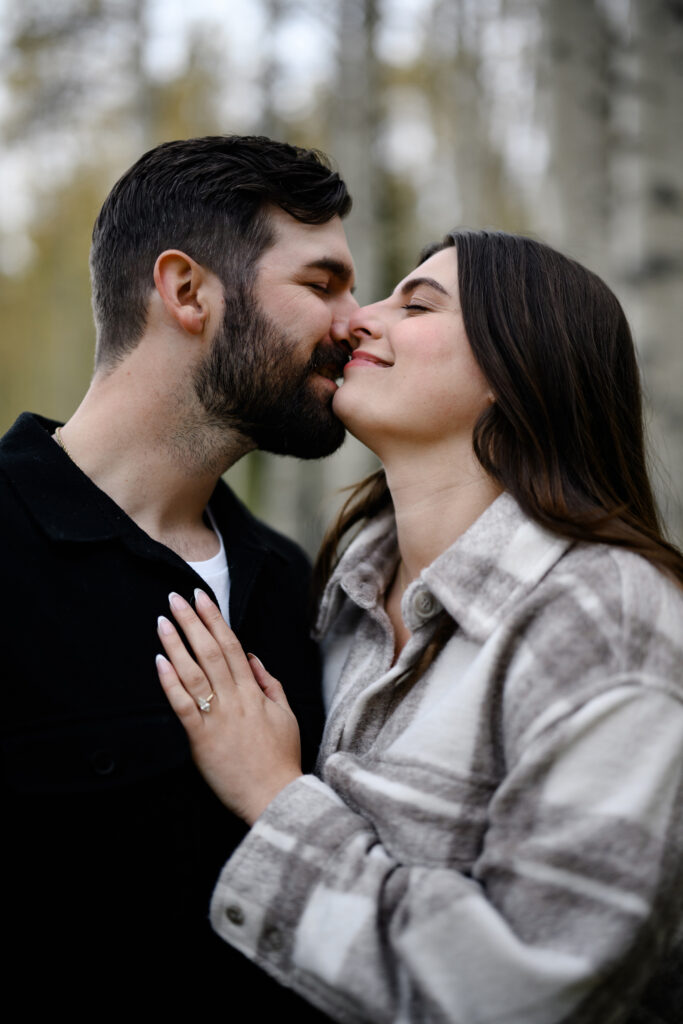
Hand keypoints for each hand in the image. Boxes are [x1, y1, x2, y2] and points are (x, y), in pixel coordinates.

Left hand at [156, 589, 302, 824]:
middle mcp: (235, 699)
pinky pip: (183, 705)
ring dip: (177, 644)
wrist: (275, 795)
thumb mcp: (285, 714)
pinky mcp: (201, 738)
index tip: (202, 598)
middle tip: (176, 598)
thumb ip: (270, 684)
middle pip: (210, 651)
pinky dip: (170, 682)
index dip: (215, 619)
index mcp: (254, 691)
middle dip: (192, 621)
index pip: (232, 645)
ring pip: (194, 672)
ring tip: (162, 621)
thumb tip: (252, 658)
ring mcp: (217, 717)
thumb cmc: (281, 758)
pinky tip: (160, 662)